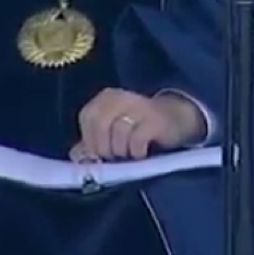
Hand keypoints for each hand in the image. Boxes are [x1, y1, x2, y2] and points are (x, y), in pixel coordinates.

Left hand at [72, 88, 203, 161]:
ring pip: (118, 131)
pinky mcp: (155, 120)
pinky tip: (141, 153)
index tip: (99, 152)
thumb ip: (93, 143)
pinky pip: (137, 139)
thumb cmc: (139, 127)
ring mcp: (140, 106)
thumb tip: (76, 156)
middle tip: (114, 156)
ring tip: (129, 154)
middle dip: (104, 146)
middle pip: (100, 123)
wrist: (177, 120)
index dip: (90, 139)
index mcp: (106, 98)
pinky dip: (136, 151)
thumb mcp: (113, 132)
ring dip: (121, 150)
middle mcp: (121, 97)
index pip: (88, 117)